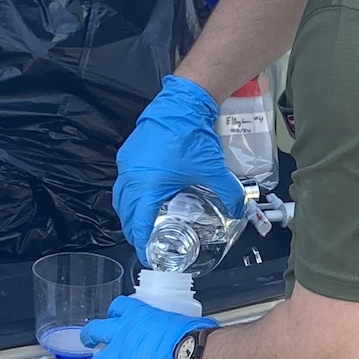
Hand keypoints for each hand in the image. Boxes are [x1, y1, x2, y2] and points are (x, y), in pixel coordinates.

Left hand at [81, 295, 216, 358]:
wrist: (191, 357)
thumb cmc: (191, 338)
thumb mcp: (178, 321)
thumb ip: (170, 325)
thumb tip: (180, 329)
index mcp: (138, 315)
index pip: (118, 308)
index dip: (114, 314)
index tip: (114, 318)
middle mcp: (123, 332)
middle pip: (95, 331)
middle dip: (90, 336)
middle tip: (89, 340)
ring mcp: (120, 356)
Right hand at [113, 74, 247, 253]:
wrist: (181, 104)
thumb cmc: (190, 134)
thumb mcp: (213, 169)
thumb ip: (228, 193)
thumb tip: (238, 208)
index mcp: (147, 188)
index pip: (139, 226)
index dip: (143, 244)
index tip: (150, 255)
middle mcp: (131, 178)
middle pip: (125, 215)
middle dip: (134, 232)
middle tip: (147, 242)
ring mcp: (127, 165)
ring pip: (121, 199)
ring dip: (130, 213)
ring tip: (143, 223)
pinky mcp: (129, 154)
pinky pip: (123, 182)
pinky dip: (130, 195)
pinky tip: (145, 196)